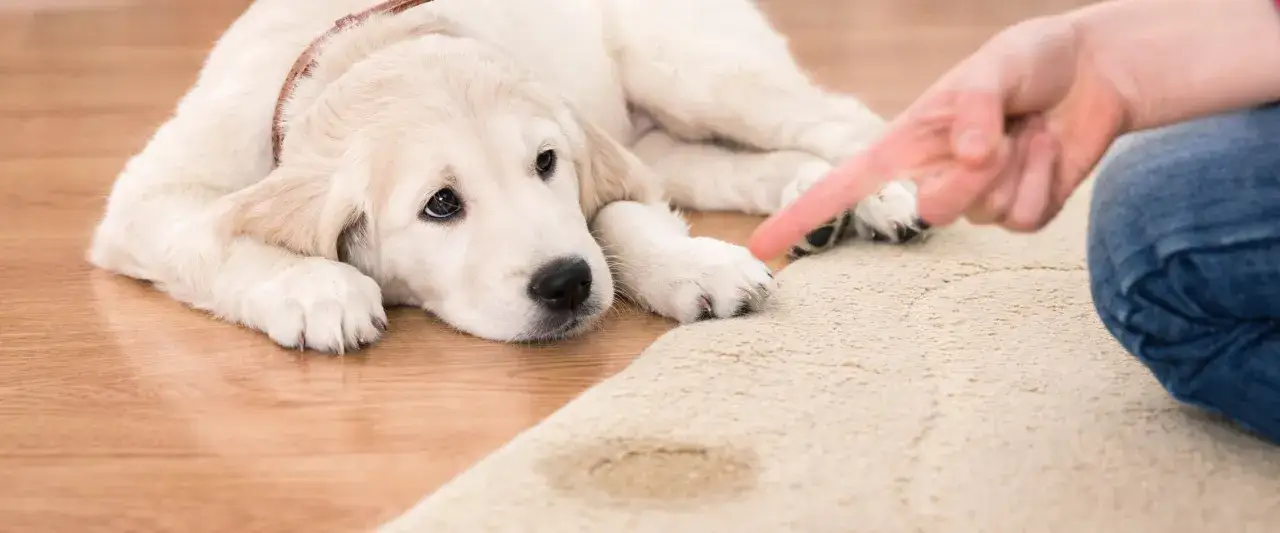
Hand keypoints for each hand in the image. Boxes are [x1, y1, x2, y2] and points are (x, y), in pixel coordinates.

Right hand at [748, 15, 1129, 259]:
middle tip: (1002, 134)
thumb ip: (974, 106)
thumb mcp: (996, 63)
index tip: (763, 248)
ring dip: (1018, 167)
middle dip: (970, 178)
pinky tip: (1050, 149)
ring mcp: (977, 200)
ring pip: (985, 215)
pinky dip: (1045, 180)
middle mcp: (934, 175)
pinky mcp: (1020, 212)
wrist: (1096, 72)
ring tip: (1030, 129)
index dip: (800, 215)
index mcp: (906, 142)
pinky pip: (1025, 220)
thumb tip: (965, 155)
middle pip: (931, 212)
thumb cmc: (1030, 61)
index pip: (842, 185)